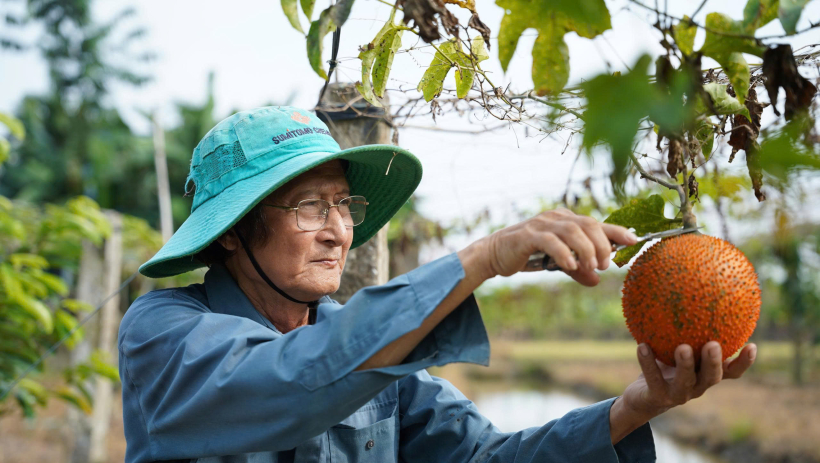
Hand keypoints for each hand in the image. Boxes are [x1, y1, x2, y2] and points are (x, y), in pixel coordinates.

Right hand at [481, 208, 637, 285]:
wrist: (495, 254)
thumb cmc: (528, 255)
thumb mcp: (557, 263)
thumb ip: (577, 269)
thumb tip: (596, 281)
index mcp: (566, 220)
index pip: (596, 222)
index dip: (617, 230)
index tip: (634, 240)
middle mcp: (556, 218)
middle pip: (587, 224)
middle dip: (602, 244)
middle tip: (606, 265)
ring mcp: (541, 224)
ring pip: (572, 230)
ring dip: (586, 249)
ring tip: (592, 266)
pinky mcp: (527, 235)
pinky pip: (550, 241)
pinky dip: (563, 253)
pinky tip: (570, 266)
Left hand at [618, 342, 756, 424]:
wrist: (642, 397)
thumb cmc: (664, 365)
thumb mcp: (676, 347)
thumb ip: (687, 330)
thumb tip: (693, 294)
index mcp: (706, 374)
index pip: (731, 371)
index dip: (744, 362)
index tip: (752, 345)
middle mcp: (697, 386)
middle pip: (712, 377)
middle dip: (714, 362)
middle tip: (713, 344)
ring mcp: (678, 394)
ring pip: (685, 381)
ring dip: (685, 365)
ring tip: (683, 348)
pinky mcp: (658, 397)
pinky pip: (653, 378)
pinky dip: (648, 362)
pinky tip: (642, 345)